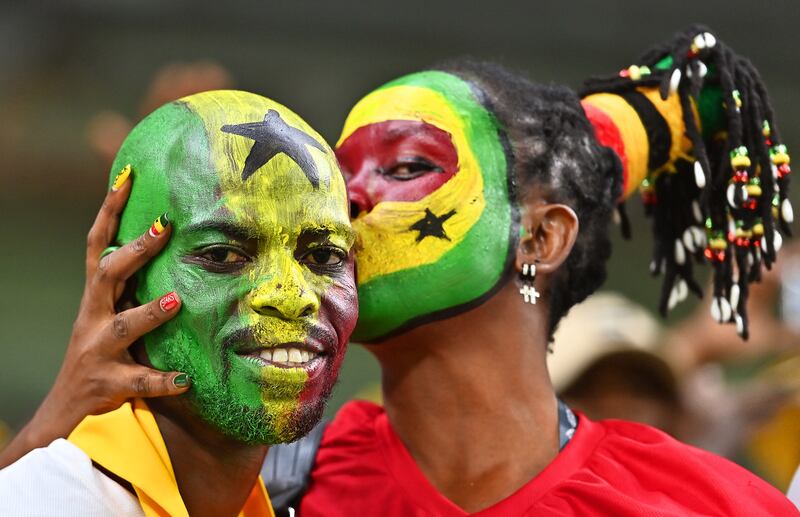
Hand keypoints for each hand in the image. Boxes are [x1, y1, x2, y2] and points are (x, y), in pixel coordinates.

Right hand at [0, 169, 188, 466]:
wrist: (66, 411)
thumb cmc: (102, 353)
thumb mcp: (112, 313)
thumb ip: (133, 285)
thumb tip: (167, 243)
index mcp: (96, 298)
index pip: (99, 245)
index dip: (110, 210)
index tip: (128, 175)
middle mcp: (93, 318)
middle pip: (107, 275)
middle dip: (134, 250)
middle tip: (163, 227)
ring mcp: (99, 351)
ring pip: (123, 326)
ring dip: (149, 312)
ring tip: (177, 298)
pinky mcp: (110, 384)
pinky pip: (139, 380)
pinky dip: (162, 379)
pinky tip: (184, 378)